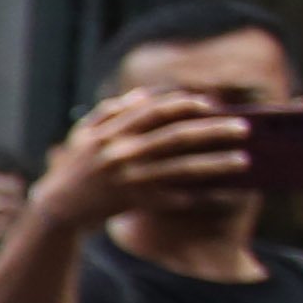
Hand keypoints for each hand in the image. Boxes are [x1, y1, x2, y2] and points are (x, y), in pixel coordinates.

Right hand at [39, 89, 252, 228]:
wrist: (58, 208)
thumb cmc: (75, 166)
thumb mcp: (84, 132)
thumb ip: (112, 110)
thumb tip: (145, 94)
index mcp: (111, 132)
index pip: (156, 111)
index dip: (187, 105)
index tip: (212, 104)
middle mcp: (122, 154)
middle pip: (177, 137)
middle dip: (214, 130)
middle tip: (244, 128)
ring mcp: (131, 180)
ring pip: (183, 169)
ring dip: (217, 164)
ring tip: (244, 161)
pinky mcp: (137, 203)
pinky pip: (178, 199)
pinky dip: (204, 196)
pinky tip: (227, 193)